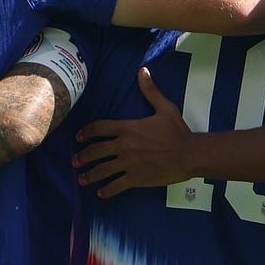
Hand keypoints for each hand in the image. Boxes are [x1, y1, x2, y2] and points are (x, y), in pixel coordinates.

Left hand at [75, 68, 196, 196]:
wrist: (189, 154)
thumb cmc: (177, 131)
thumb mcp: (164, 107)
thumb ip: (150, 91)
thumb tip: (142, 70)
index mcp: (128, 128)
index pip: (99, 128)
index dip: (86, 132)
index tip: (79, 137)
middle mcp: (124, 146)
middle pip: (95, 151)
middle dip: (83, 156)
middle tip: (75, 161)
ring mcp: (128, 164)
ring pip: (102, 170)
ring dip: (90, 175)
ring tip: (81, 180)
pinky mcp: (136, 179)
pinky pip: (116, 186)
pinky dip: (107, 191)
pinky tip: (100, 193)